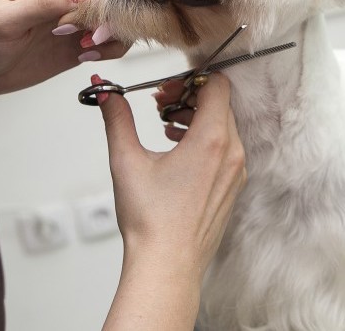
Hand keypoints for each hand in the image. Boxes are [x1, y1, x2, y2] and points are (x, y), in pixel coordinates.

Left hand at [0, 0, 127, 95]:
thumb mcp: (7, 18)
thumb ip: (46, 4)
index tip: (95, 19)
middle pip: (115, 1)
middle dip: (112, 20)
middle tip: (89, 38)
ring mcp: (76, 23)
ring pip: (118, 23)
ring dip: (113, 37)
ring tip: (86, 49)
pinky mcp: (79, 47)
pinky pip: (110, 45)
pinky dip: (109, 51)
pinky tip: (87, 57)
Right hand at [97, 74, 246, 329]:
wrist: (167, 265)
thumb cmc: (150, 220)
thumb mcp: (126, 161)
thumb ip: (117, 118)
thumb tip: (107, 92)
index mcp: (212, 139)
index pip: (218, 85)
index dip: (190, 80)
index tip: (165, 92)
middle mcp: (233, 153)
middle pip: (221, 104)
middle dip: (189, 98)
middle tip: (160, 107)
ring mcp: (237, 172)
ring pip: (225, 126)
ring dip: (196, 119)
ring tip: (165, 129)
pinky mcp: (234, 187)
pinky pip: (227, 149)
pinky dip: (205, 141)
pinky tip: (177, 152)